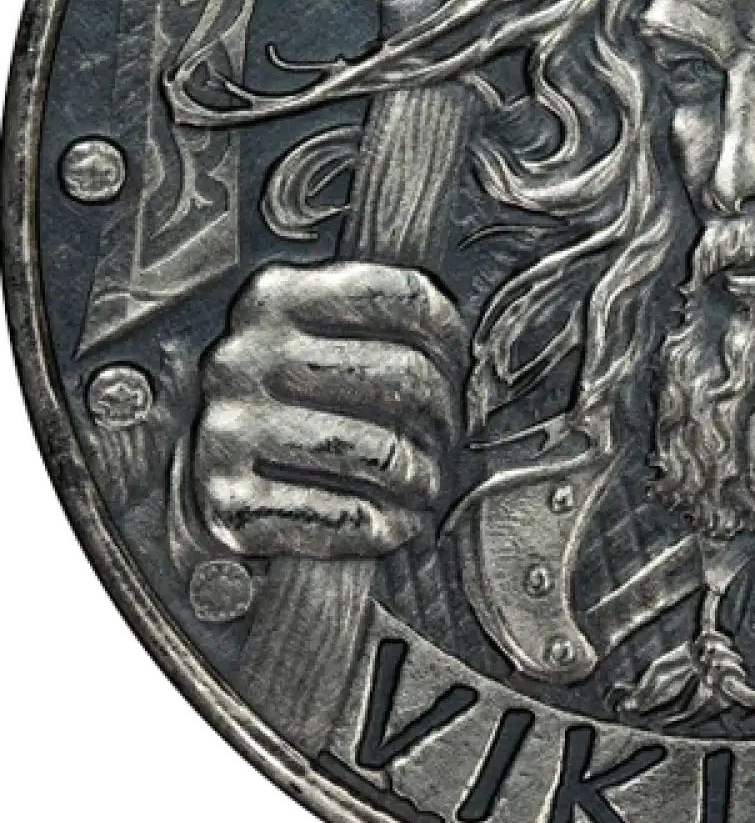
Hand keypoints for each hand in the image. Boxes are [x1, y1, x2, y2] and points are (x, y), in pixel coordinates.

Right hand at [194, 262, 465, 559]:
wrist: (216, 469)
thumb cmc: (297, 399)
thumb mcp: (328, 332)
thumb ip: (392, 322)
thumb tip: (471, 365)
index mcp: (275, 297)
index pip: (398, 296)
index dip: (448, 335)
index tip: (455, 365)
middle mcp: (245, 357)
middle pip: (403, 375)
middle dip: (443, 414)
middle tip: (446, 436)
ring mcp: (231, 431)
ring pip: (379, 453)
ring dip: (421, 477)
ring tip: (424, 483)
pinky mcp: (229, 503)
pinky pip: (341, 517)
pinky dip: (384, 527)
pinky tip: (393, 522)